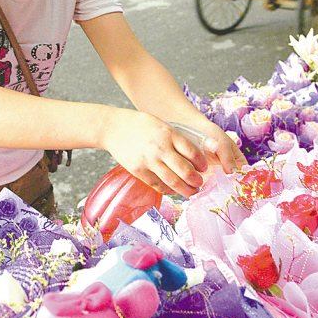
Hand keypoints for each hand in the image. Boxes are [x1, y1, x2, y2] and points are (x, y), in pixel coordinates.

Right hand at [99, 109, 239, 197]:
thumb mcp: (162, 125)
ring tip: (191, 192)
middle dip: (196, 181)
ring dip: (186, 190)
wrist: (113, 127)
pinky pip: (158, 185)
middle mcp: (161, 148)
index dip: (201, 163)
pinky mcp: (139, 171)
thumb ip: (176, 139)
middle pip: (185, 171)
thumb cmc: (140, 125)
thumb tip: (193, 157)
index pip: (192, 152)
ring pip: (173, 182)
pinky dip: (168, 190)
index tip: (204, 168)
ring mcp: (149, 161)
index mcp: (169, 134)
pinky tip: (173, 190)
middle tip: (200, 184)